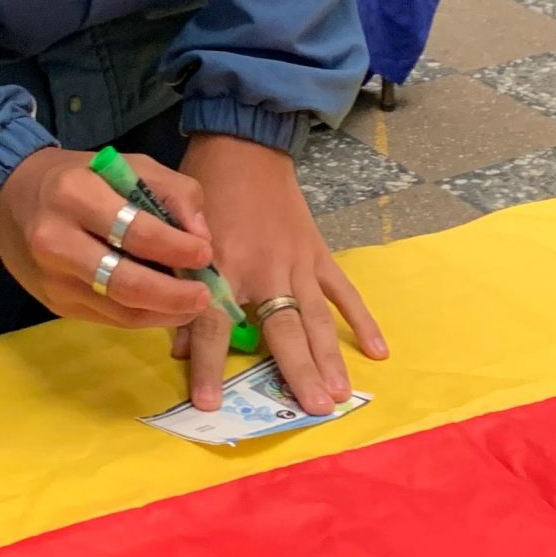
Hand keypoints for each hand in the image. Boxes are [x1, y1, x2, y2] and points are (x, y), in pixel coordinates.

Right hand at [0, 145, 216, 339]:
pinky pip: (107, 318)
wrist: (9, 198)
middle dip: (174, 295)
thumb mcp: (125, 164)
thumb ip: (171, 191)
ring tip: (191, 305)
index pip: (135, 231)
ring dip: (163, 313)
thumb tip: (201, 235)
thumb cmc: (77, 177)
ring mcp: (51, 278)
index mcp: (74, 194)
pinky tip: (163, 308)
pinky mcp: (53, 303)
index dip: (176, 248)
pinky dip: (141, 316)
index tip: (205, 253)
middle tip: (205, 296)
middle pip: (126, 282)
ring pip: (119, 308)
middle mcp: (56, 240)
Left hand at [177, 133, 387, 416]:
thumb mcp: (178, 233)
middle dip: (295, 371)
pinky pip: (343, 292)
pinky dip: (362, 320)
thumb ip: (178, 285)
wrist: (244, 146)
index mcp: (222, 264)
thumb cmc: (204, 190)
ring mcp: (296, 262)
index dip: (208, 364)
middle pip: (280, 328)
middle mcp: (263, 268)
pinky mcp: (318, 254)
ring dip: (329, 357)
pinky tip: (378, 351)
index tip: (208, 403)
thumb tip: (177, 345)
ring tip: (339, 395)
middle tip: (311, 410)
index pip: (213, 323)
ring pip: (315, 318)